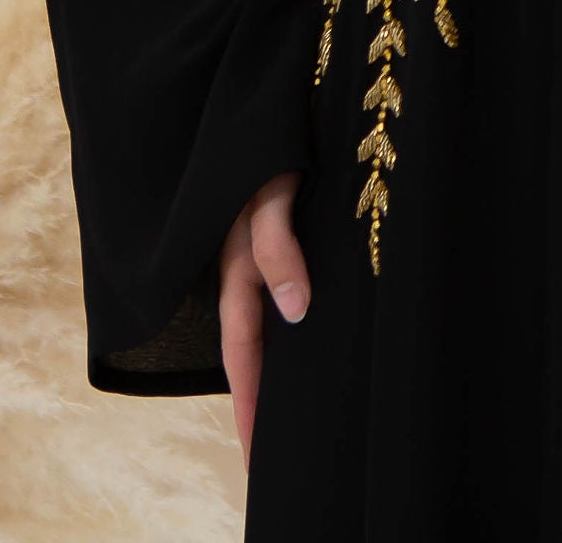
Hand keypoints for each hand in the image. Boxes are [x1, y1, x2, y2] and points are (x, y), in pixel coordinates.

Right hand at [219, 172, 306, 458]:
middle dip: (262, 406)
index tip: (256, 456)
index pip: (243, 356)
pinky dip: (302, 332)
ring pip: (274, 331)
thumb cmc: (269, 146)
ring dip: (283, 372)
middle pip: (256, 354)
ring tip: (302, 419)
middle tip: (276, 459)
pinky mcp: (294, 243)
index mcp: (237, 271)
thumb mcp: (268, 196)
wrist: (275, 101)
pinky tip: (324, 345)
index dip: (251, 406)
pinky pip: (295, 300)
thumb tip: (294, 312)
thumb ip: (276, 249)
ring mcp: (270, 260)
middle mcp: (250, 273)